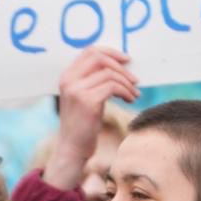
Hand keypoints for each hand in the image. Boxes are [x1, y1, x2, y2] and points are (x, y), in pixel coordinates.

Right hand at [42, 47, 136, 190]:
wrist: (72, 148)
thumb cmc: (81, 124)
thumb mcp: (83, 97)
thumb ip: (92, 80)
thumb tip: (119, 65)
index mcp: (66, 77)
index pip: (90, 51)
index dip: (111, 52)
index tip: (126, 60)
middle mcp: (69, 80)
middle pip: (100, 58)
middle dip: (121, 66)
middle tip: (134, 79)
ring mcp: (77, 90)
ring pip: (110, 73)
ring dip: (127, 83)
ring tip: (134, 94)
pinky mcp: (88, 101)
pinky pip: (113, 86)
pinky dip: (126, 91)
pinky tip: (131, 99)